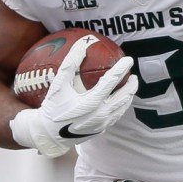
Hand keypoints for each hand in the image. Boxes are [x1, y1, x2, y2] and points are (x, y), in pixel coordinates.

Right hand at [10, 37, 137, 157]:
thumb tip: (81, 46)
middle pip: (124, 95)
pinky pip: (117, 115)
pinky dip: (121, 105)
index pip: (111, 81)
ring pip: (123, 106)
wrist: (49, 135)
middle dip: (132, 84)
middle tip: (133, 74)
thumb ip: (70, 65)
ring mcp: (103, 123)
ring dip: (129, 95)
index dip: (121, 69)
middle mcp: (100, 114)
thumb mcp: (58, 86)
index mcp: (91, 102)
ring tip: (130, 85)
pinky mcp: (102, 129)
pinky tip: (120, 100)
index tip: (128, 60)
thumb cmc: (53, 108)